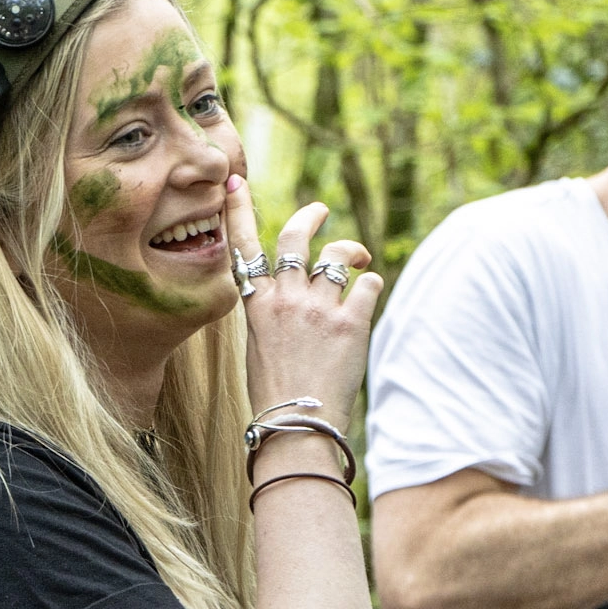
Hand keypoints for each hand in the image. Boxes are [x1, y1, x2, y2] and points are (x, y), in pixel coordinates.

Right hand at [228, 175, 383, 431]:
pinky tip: (368, 300)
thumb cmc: (276, 396)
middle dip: (311, 216)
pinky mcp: (351, 322)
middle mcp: (286, 298)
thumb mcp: (260, 348)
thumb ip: (274, 315)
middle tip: (322, 212)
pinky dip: (371, 286)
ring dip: (351, 252)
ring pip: (338, 255)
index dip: (239, 210)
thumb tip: (297, 297)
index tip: (236, 182)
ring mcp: (319, 308)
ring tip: (360, 258)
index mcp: (257, 306)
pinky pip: (368, 284)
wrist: (296, 426)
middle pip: (296, 236)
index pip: (243, 247)